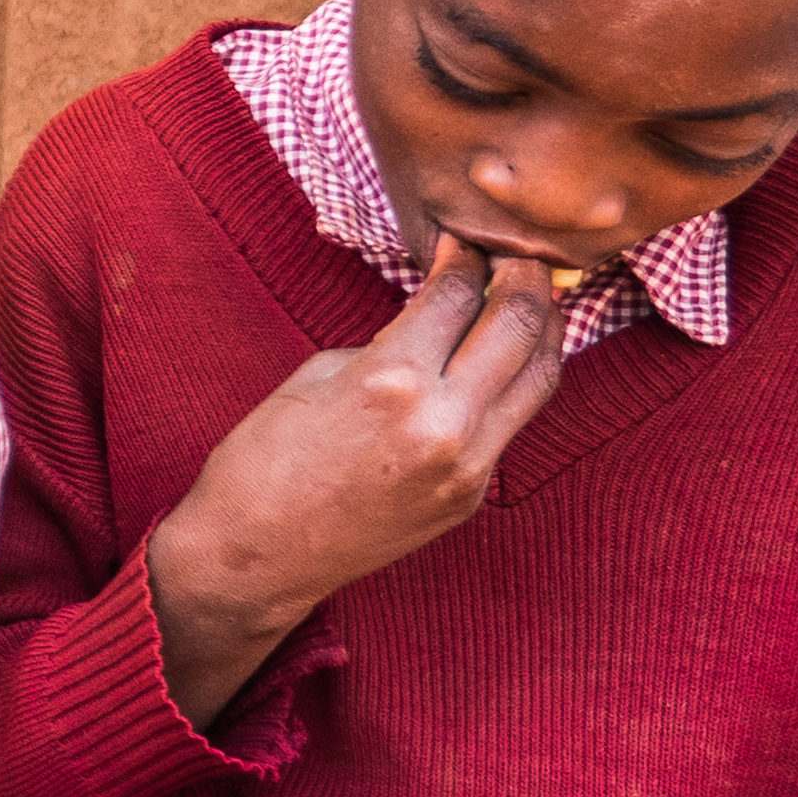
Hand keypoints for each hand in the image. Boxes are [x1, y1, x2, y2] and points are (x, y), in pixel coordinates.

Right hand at [147, 236, 564, 722]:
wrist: (254, 556)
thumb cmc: (263, 462)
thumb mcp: (317, 377)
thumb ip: (389, 342)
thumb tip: (436, 322)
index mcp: (392, 379)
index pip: (458, 294)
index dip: (464, 256)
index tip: (461, 240)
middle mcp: (443, 422)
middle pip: (518, 325)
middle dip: (524, 277)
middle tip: (517, 256)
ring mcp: (467, 465)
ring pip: (540, 377)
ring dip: (543, 328)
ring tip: (531, 299)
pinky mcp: (472, 496)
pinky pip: (511, 424)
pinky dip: (513, 383)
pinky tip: (502, 360)